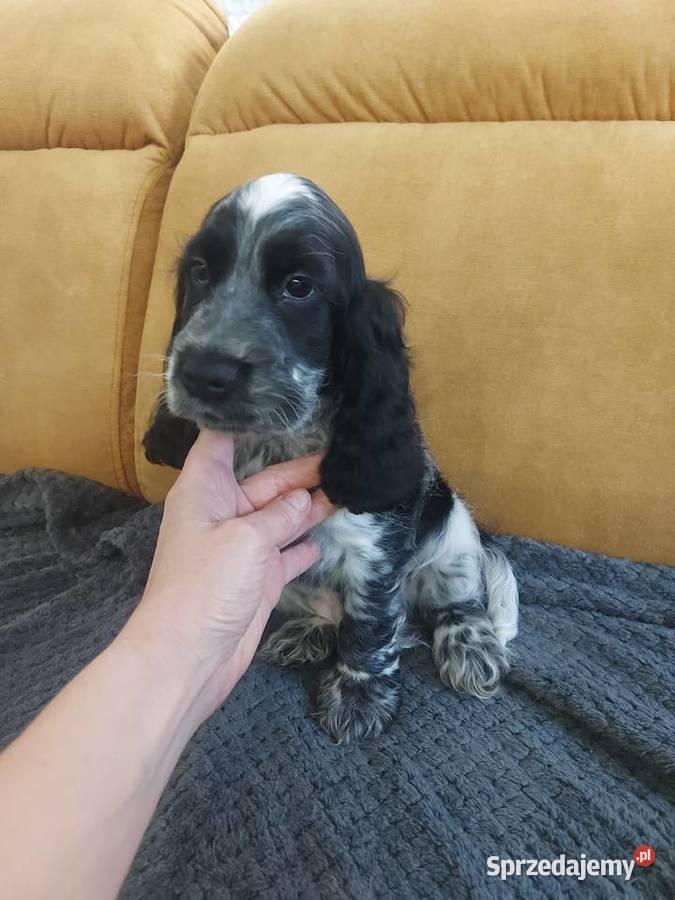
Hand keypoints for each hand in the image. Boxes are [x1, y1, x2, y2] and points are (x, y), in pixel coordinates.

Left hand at [121, 430, 333, 721]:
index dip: (248, 423)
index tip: (284, 409)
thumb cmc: (206, 586)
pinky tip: (328, 534)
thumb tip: (307, 500)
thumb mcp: (248, 539)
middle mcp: (222, 512)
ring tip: (348, 486)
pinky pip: (286, 552)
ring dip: (310, 506)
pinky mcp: (257, 578)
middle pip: (265, 480)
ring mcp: (241, 547)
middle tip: (342, 456)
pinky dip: (304, 544)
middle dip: (300, 470)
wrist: (188, 656)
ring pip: (280, 516)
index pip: (221, 441)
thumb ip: (281, 515)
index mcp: (205, 490)